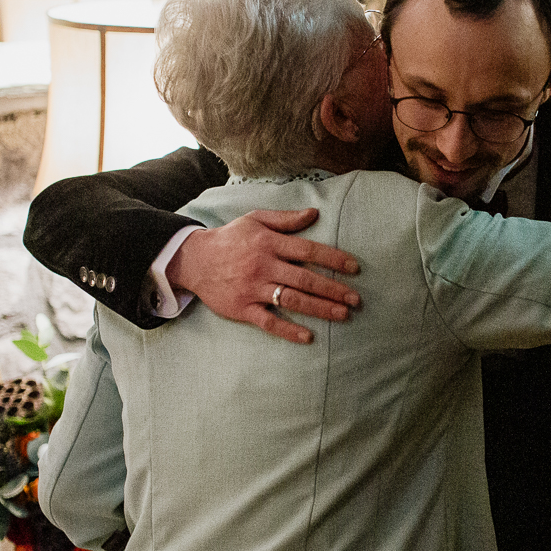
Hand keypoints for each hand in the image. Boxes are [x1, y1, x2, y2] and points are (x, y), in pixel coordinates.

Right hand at [167, 208, 361, 344]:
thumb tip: (314, 213)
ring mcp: (253, 288)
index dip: (333, 259)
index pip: (308, 250)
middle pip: (305, 279)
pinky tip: (308, 337)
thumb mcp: (255, 220)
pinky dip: (288, 330)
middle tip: (356, 299)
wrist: (194, 260)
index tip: (354, 268)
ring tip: (343, 314)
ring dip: (320, 308)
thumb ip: (286, 219)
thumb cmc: (230, 238)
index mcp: (269, 243)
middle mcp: (263, 265)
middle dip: (333, 289)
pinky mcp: (242, 309)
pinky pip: (268, 321)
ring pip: (292, 300)